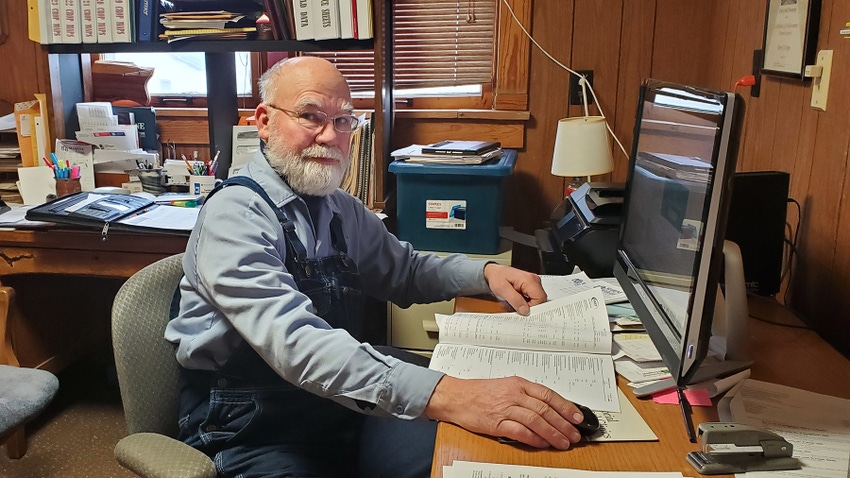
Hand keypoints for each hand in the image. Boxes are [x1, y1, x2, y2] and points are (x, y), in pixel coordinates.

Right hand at [424, 375, 585, 449]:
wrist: (456, 396)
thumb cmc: (479, 392)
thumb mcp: (506, 386)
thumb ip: (526, 396)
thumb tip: (549, 409)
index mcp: (518, 384)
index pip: (548, 395)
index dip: (566, 407)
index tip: (577, 417)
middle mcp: (514, 394)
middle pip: (545, 409)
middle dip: (563, 424)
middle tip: (574, 434)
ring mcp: (505, 408)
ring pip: (536, 420)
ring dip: (552, 433)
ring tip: (563, 442)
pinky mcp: (496, 423)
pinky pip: (519, 431)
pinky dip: (533, 438)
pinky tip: (542, 443)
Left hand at [483, 263, 545, 314]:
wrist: (495, 272)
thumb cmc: (497, 277)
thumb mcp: (502, 289)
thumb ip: (514, 300)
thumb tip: (525, 310)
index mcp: (529, 280)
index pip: (540, 298)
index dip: (533, 307)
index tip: (523, 311)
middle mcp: (534, 280)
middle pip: (541, 300)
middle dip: (531, 307)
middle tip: (518, 307)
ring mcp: (534, 283)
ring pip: (538, 300)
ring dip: (528, 305)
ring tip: (517, 302)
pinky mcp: (532, 286)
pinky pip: (534, 298)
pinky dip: (527, 302)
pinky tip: (519, 301)